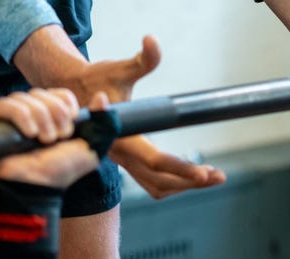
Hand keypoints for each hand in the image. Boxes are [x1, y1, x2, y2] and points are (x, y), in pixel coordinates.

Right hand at [0, 88, 99, 188]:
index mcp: (49, 118)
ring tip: (43, 140)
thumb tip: (101, 97)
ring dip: (40, 117)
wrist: (34, 188)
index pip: (58, 94)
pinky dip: (22, 116)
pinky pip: (4, 105)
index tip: (70, 127)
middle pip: (42, 93)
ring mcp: (6, 118)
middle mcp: (27, 115)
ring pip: (24, 98)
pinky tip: (30, 134)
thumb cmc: (57, 173)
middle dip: (54, 113)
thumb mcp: (90, 150)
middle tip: (57, 138)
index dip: (66, 105)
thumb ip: (103, 124)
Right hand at [15, 31, 225, 197]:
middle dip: (190, 182)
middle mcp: (121, 156)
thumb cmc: (95, 79)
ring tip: (211, 177)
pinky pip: (151, 182)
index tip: (205, 173)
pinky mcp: (127, 162)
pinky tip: (190, 174)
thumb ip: (141, 59)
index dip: (181, 168)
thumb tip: (151, 41)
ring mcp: (123, 162)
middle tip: (219, 176)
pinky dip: (172, 182)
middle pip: (160, 181)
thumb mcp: (119, 68)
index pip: (155, 161)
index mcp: (122, 138)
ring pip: (156, 187)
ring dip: (183, 186)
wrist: (71, 93)